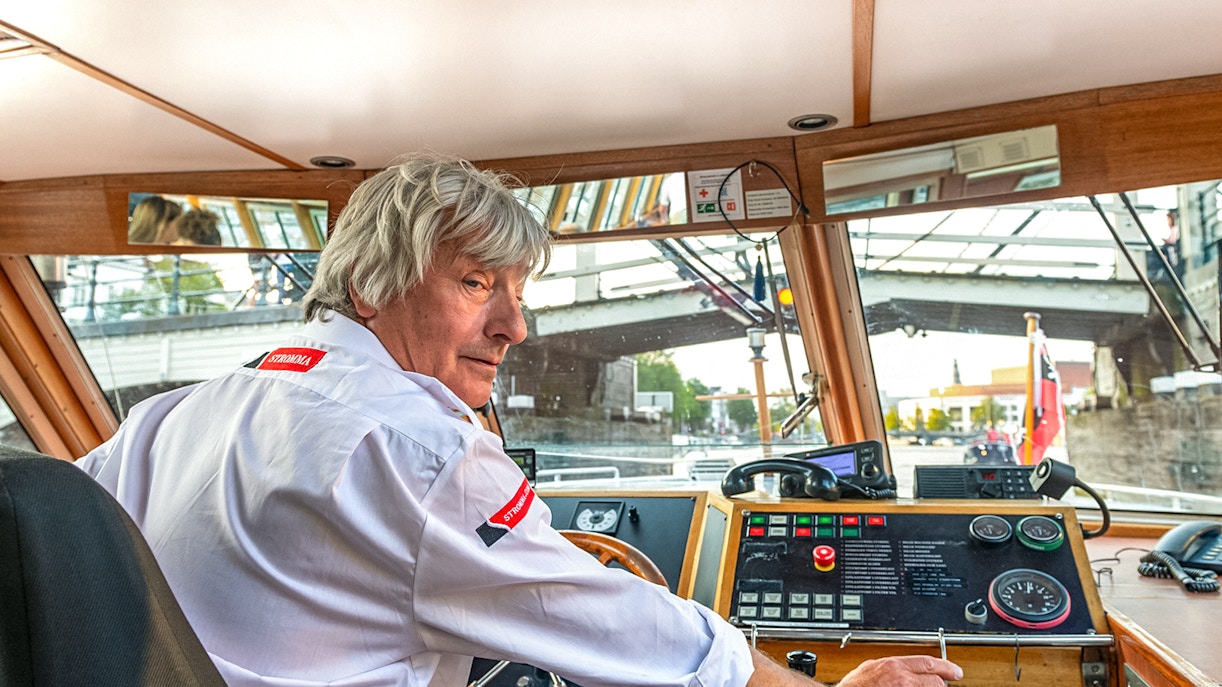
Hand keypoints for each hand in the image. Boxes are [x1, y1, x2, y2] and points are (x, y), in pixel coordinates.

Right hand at [836, 655, 962, 686]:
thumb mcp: (871, 667)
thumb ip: (890, 666)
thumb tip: (903, 667)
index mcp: (893, 666)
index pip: (928, 663)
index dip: (947, 667)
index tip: (956, 672)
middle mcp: (901, 680)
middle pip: (936, 681)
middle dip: (941, 684)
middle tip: (943, 685)